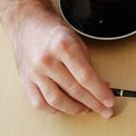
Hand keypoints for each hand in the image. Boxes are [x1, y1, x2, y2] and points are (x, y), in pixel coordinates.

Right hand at [0, 0, 114, 117]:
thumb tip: (102, 86)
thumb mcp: (77, 41)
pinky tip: (63, 108)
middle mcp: (47, 60)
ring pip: (56, 100)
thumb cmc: (54, 32)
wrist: (26, 24)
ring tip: (87, 109)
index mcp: (63, 47)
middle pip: (74, 90)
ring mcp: (34, 72)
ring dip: (74, 109)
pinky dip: (53, 109)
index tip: (110, 102)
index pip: (86, 76)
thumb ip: (88, 65)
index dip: (100, 92)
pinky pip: (39, 102)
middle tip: (105, 111)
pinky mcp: (24, 80)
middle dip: (93, 103)